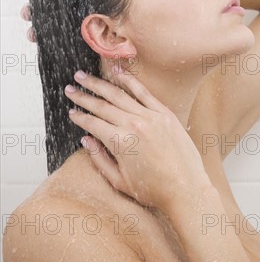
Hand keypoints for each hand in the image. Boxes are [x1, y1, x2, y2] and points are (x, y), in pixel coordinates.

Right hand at [65, 70, 210, 210]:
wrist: (187, 189)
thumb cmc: (154, 190)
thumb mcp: (120, 181)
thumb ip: (99, 158)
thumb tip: (85, 139)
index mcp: (120, 142)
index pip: (92, 124)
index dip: (79, 117)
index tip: (71, 112)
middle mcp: (133, 125)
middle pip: (102, 105)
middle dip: (83, 96)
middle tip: (69, 88)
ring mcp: (150, 117)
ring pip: (119, 95)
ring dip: (98, 84)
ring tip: (83, 76)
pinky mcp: (165, 113)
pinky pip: (143, 92)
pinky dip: (128, 80)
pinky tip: (116, 71)